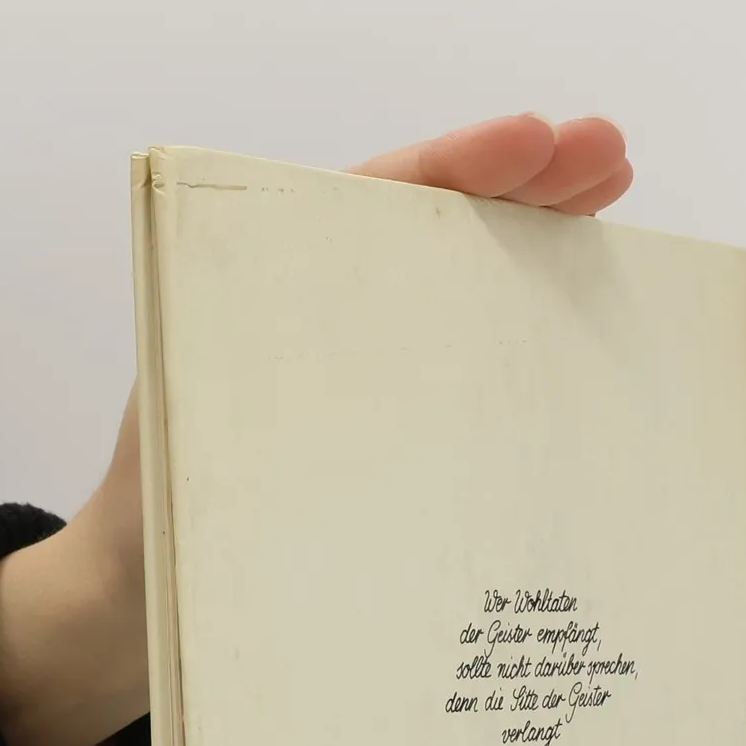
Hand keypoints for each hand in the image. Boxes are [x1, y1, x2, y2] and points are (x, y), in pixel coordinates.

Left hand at [0, 117, 631, 745]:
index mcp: (261, 291)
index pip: (369, 200)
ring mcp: (354, 372)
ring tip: (610, 204)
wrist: (135, 604)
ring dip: (531, 247)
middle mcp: (315, 319)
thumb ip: (260, 412)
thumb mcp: (201, 459)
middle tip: (610, 157)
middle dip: (520, 185)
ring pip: (451, 288)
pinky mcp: (380, 428)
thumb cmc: (154, 531)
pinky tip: (577, 331)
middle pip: (426, 226)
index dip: (459, 166)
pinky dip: (516, 339)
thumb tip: (348, 405)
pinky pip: (455, 368)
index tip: (538, 141)